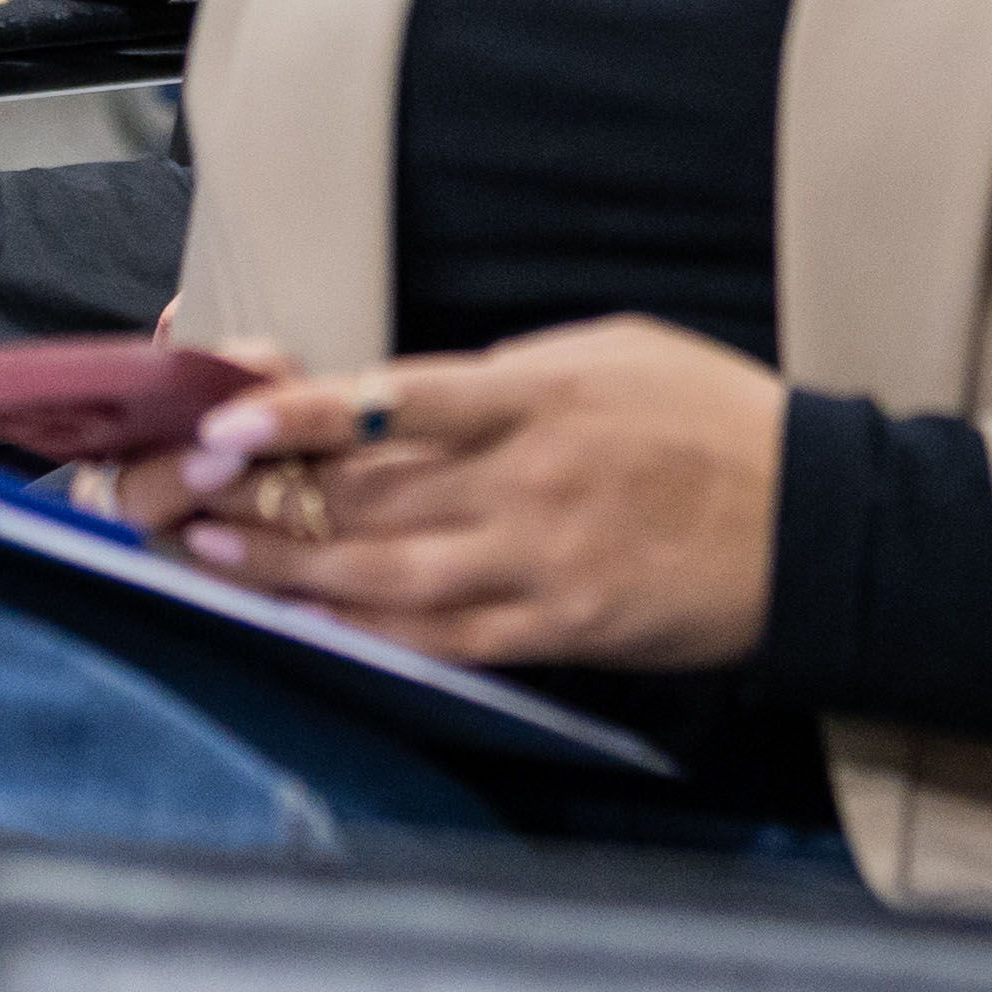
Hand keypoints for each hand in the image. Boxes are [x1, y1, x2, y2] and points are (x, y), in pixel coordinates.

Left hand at [112, 322, 782, 671]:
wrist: (813, 523)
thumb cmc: (717, 422)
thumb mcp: (619, 352)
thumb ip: (514, 374)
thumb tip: (418, 397)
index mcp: (543, 397)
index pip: (399, 401)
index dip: (302, 413)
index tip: (226, 418)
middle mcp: (530, 482)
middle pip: (369, 493)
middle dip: (263, 493)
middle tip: (177, 490)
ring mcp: (540, 562)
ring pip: (384, 574)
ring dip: (287, 567)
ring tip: (211, 551)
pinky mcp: (557, 627)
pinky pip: (442, 639)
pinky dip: (366, 632)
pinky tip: (307, 620)